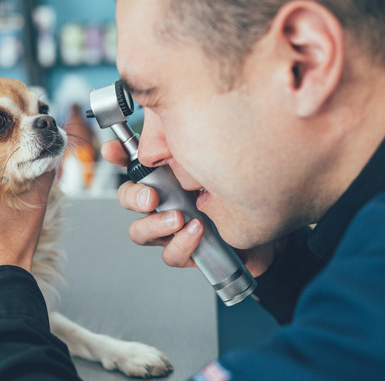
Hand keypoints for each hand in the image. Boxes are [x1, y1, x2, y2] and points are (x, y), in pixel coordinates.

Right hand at [102, 140, 279, 276]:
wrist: (271, 234)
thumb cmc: (245, 193)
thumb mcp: (222, 161)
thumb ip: (196, 144)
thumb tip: (177, 121)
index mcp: (168, 177)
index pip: (133, 163)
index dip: (117, 156)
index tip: (113, 150)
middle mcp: (165, 203)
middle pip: (129, 199)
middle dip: (133, 197)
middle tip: (150, 197)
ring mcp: (172, 230)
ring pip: (140, 231)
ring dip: (155, 224)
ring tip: (177, 218)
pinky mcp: (186, 253)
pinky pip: (171, 254)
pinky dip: (181, 243)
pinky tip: (196, 231)